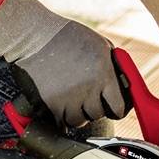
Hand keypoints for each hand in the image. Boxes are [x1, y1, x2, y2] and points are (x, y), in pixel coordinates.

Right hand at [0, 0, 125, 127]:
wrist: (35, 36)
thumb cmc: (67, 36)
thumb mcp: (100, 45)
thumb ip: (113, 66)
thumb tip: (123, 86)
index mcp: (104, 73)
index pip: (118, 107)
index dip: (116, 109)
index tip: (111, 107)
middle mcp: (89, 88)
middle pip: (98, 115)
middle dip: (94, 108)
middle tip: (86, 96)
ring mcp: (69, 98)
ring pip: (79, 121)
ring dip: (77, 114)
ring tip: (71, 98)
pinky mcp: (51, 104)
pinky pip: (61, 123)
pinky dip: (61, 118)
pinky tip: (60, 106)